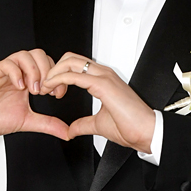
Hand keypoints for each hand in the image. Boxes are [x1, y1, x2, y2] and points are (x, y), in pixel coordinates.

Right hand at [0, 49, 68, 142]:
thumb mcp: (27, 121)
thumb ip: (47, 124)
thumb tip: (67, 132)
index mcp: (27, 80)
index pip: (48, 65)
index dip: (57, 77)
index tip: (58, 94)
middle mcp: (17, 73)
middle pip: (38, 54)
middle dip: (48, 71)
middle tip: (46, 91)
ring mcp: (4, 72)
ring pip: (24, 55)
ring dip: (34, 71)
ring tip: (33, 90)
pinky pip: (6, 64)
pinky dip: (16, 73)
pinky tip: (20, 87)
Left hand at [41, 53, 155, 152]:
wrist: (146, 133)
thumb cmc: (131, 127)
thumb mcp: (99, 124)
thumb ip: (84, 124)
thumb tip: (71, 130)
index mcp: (104, 79)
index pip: (76, 65)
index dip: (59, 73)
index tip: (50, 89)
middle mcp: (104, 74)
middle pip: (70, 58)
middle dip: (53, 69)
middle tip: (44, 86)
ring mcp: (104, 76)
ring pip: (70, 61)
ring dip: (53, 72)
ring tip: (45, 87)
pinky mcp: (103, 84)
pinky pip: (74, 75)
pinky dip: (59, 79)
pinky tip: (52, 88)